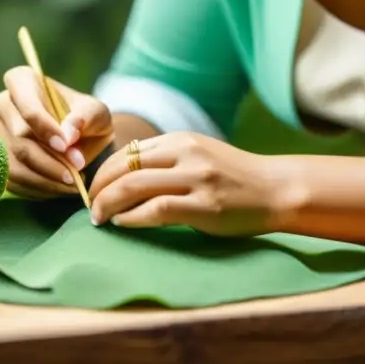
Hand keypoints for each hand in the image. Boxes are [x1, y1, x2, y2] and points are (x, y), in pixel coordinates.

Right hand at [0, 66, 113, 199]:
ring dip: (45, 178)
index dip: (44, 127)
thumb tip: (67, 134)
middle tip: (77, 171)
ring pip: (14, 163)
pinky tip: (57, 188)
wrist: (81, 142)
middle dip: (51, 159)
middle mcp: (0, 104)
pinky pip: (10, 180)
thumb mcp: (96, 113)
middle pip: (20, 138)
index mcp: (23, 81)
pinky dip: (36, 188)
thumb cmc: (86, 120)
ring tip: (71, 183)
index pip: (27, 106)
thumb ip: (85, 117)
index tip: (65, 145)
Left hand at [87, 132, 281, 235]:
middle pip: (124, 167)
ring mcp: (195, 178)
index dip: (103, 172)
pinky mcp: (204, 205)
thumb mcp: (199, 154)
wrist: (275, 189)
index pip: (127, 153)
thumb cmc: (234, 177)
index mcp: (181, 139)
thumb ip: (167, 159)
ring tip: (99, 219)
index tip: (93, 190)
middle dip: (99, 189)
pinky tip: (123, 224)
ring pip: (134, 186)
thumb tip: (124, 177)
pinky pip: (156, 209)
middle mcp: (186, 153)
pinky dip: (132, 217)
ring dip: (108, 204)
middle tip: (90, 207)